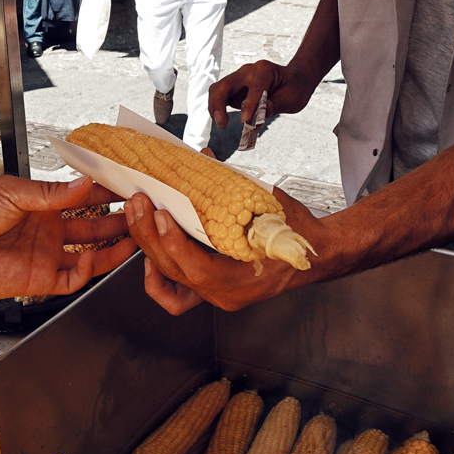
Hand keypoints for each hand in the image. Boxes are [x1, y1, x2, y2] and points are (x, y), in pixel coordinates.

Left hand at [0, 175, 133, 299]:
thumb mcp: (12, 192)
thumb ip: (52, 193)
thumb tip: (84, 182)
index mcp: (41, 204)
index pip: (82, 197)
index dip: (106, 194)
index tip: (128, 187)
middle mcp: (47, 229)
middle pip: (92, 226)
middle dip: (117, 221)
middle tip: (141, 215)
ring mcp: (45, 255)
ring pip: (89, 253)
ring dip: (112, 247)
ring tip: (135, 239)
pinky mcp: (39, 279)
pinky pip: (72, 279)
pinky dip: (86, 270)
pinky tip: (89, 256)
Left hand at [125, 188, 325, 313]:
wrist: (315, 253)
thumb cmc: (298, 230)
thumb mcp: (272, 204)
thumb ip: (236, 184)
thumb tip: (202, 158)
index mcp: (243, 280)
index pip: (199, 269)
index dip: (175, 243)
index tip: (162, 215)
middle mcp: (225, 294)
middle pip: (175, 272)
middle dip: (150, 235)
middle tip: (139, 202)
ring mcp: (215, 295)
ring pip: (170, 278)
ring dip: (148, 246)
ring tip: (138, 214)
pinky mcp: (209, 290)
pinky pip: (176, 294)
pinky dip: (158, 275)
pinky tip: (149, 252)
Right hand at [209, 58, 316, 127]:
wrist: (294, 80)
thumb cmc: (294, 88)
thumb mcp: (290, 100)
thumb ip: (273, 107)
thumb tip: (255, 118)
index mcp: (265, 70)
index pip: (253, 88)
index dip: (248, 106)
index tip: (245, 122)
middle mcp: (248, 71)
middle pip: (225, 84)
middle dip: (218, 103)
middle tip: (221, 123)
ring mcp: (239, 79)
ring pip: (218, 89)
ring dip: (215, 107)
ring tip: (221, 123)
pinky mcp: (235, 88)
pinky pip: (220, 96)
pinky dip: (218, 108)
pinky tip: (221, 120)